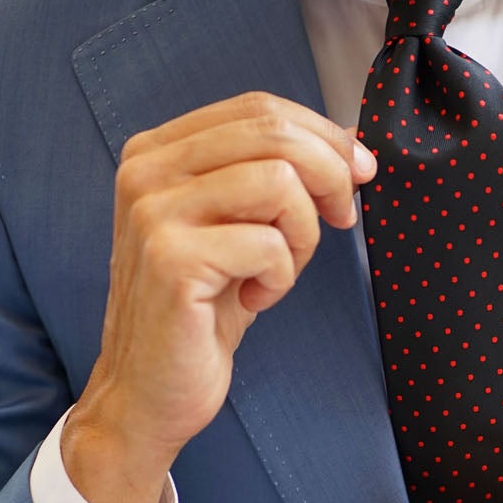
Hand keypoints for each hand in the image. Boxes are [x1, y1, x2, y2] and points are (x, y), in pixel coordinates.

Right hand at [63, 92, 376, 502]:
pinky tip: (252, 301)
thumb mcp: (234, 229)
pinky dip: (280, 278)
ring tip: (276, 273)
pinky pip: (270, 245)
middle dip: (329, 176)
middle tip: (340, 222)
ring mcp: (154, 214)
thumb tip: (350, 150)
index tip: (357, 174)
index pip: (259, 108)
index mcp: (157, 152)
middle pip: (272, 134)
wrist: (149, 394)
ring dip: (302, 236)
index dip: (322, 134)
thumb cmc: (199, 315)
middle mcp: (145, 172)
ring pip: (278, 183)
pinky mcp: (173, 261)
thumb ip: (271, 178)